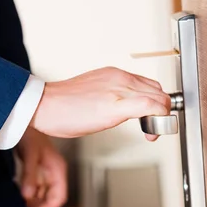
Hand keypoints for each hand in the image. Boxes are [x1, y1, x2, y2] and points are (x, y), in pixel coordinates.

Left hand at [16, 127, 67, 206]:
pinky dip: (31, 193)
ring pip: (45, 193)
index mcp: (58, 169)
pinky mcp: (39, 167)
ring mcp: (47, 170)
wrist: (23, 118)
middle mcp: (55, 171)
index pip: (59, 198)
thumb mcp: (29, 155)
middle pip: (53, 197)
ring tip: (20, 206)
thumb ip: (29, 175)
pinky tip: (20, 194)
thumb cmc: (28, 133)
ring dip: (35, 201)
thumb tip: (27, 196)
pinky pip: (38, 186)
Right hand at [31, 67, 170, 141]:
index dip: (156, 103)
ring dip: (162, 115)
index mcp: (115, 74)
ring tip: (152, 130)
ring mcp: (119, 90)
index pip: (149, 85)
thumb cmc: (62, 104)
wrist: (44, 105)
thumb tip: (123, 108)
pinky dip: (157, 117)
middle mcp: (120, 78)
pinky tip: (151, 132)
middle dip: (162, 110)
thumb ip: (111, 96)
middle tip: (154, 127)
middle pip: (158, 91)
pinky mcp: (116, 105)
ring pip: (158, 97)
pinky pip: (148, 106)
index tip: (151, 118)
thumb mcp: (93, 92)